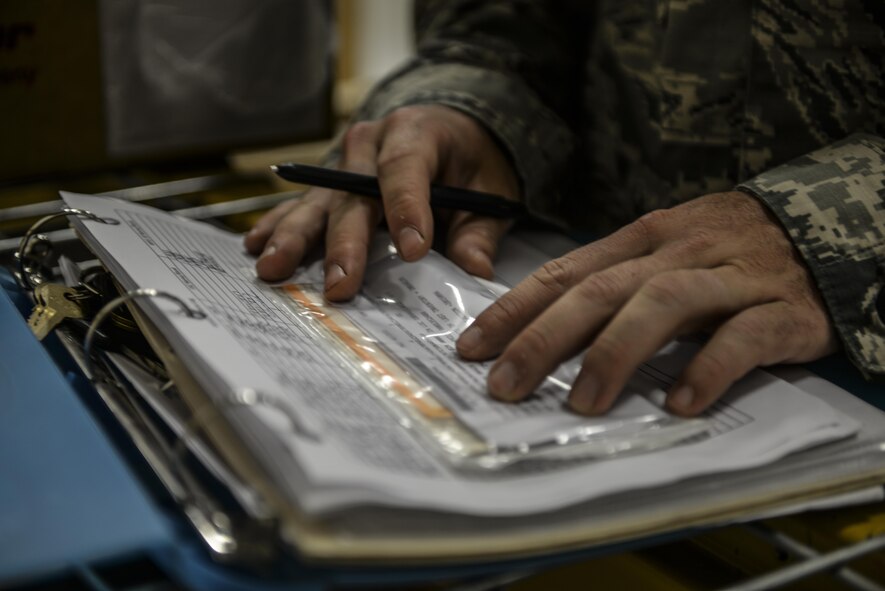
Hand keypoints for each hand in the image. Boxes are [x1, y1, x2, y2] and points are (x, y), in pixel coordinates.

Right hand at [244, 105, 520, 299]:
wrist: (450, 133)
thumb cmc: (469, 164)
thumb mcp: (488, 191)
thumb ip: (479, 231)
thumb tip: (475, 271)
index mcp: (416, 133)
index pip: (406, 170)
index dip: (407, 209)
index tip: (412, 251)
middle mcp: (371, 144)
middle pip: (354, 196)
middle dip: (346, 244)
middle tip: (339, 286)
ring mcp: (343, 163)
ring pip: (318, 202)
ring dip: (295, 238)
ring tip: (273, 267)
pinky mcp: (329, 184)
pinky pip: (302, 205)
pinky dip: (278, 226)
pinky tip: (255, 245)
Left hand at [456, 191, 838, 415]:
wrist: (825, 223)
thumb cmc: (726, 249)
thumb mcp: (663, 252)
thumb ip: (612, 283)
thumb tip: (541, 327)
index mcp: (641, 238)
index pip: (565, 272)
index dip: (515, 309)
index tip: (472, 347)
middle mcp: (677, 253)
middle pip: (601, 290)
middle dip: (545, 337)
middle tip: (506, 384)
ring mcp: (729, 278)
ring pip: (663, 305)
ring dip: (616, 353)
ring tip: (583, 402)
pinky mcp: (781, 309)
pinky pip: (742, 338)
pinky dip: (709, 368)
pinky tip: (680, 403)